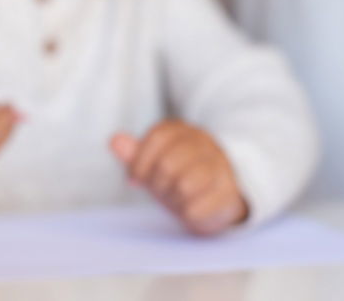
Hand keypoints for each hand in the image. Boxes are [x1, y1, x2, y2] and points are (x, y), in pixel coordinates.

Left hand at [110, 120, 247, 235]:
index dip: (139, 162)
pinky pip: (198, 207)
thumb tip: (114, 140)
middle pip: (167, 164)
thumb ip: (134, 153)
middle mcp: (204, 142)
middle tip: (163, 191)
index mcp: (183, 131)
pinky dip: (189, 213)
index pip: (157, 138)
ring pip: (184, 185)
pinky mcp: (229, 191)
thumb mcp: (152, 165)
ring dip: (174, 199)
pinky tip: (193, 210)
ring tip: (179, 198)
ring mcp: (221, 165)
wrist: (218, 199)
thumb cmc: (178, 177)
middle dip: (158, 184)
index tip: (134, 180)